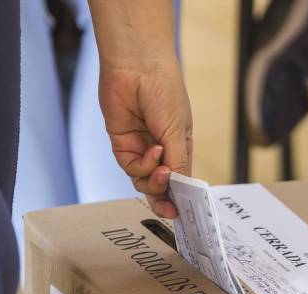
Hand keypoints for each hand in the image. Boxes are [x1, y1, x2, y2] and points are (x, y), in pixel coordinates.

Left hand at [99, 58, 192, 218]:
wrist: (137, 66)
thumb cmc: (165, 91)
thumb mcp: (178, 131)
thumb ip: (178, 161)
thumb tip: (179, 187)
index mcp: (179, 147)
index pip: (181, 180)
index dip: (181, 197)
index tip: (185, 213)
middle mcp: (161, 151)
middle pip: (161, 186)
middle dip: (165, 199)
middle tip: (170, 210)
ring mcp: (140, 148)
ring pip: (145, 181)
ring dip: (154, 181)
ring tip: (163, 170)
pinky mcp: (122, 144)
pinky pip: (131, 167)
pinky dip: (142, 165)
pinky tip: (152, 152)